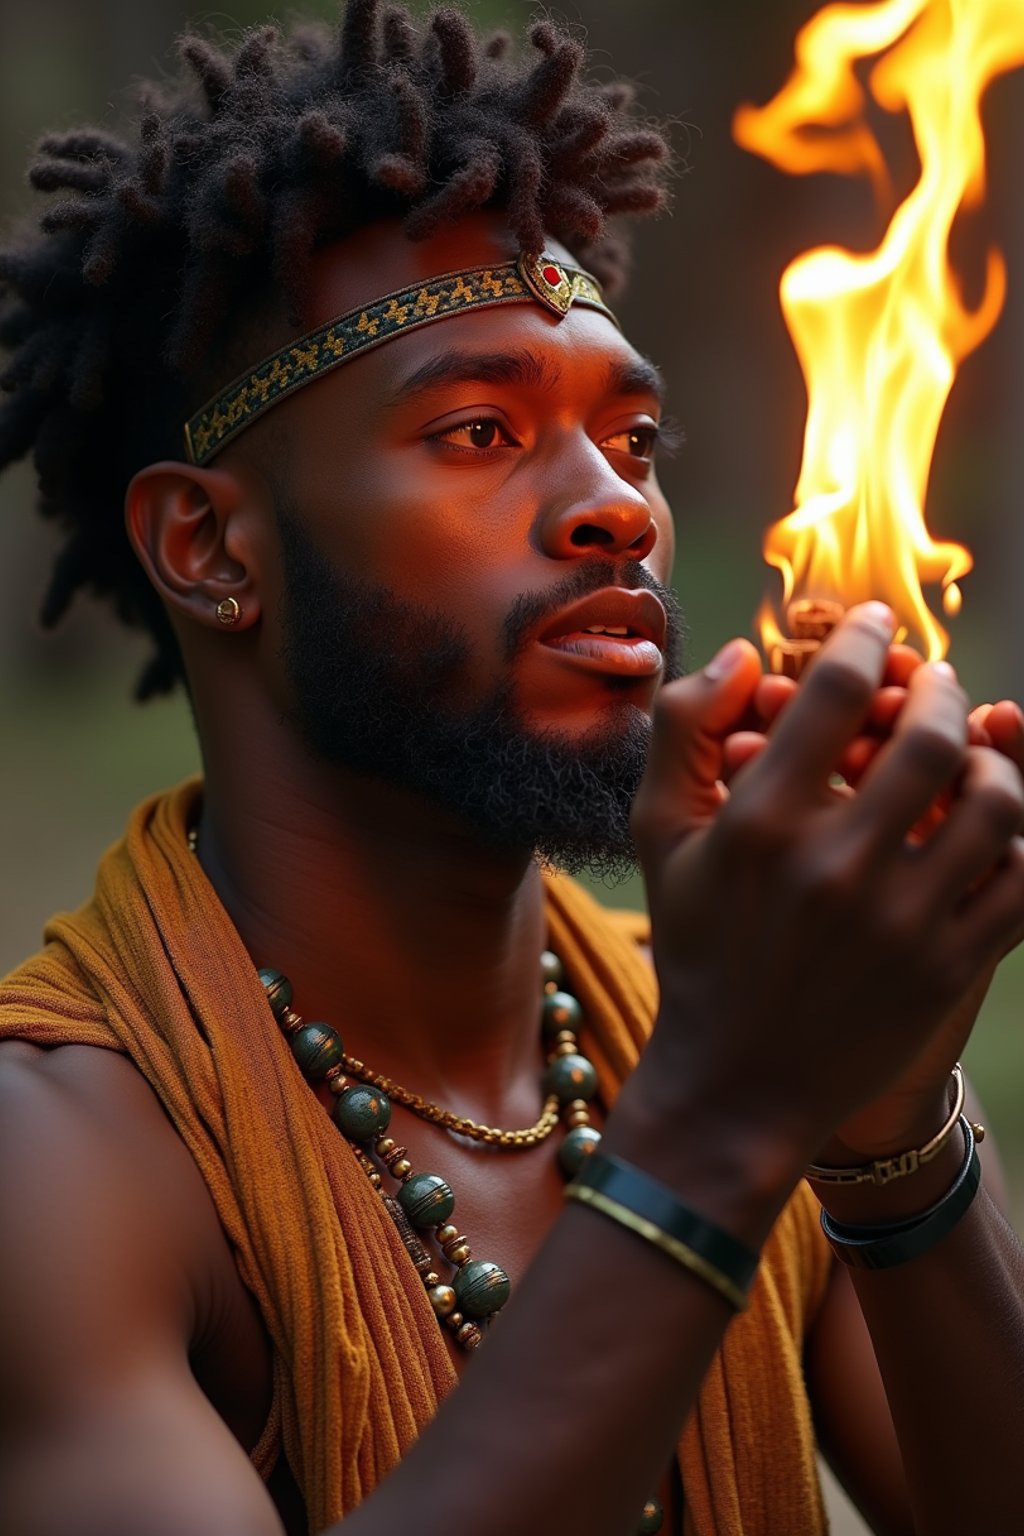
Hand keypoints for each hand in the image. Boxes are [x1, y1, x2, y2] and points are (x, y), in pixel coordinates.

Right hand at [631, 604, 1023, 1168]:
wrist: (736, 1082)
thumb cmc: (697, 948)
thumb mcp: (660, 836)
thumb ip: (685, 730)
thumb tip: (746, 653)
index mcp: (757, 826)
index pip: (835, 694)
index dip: (863, 639)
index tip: (874, 627)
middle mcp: (833, 868)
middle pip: (930, 737)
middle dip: (939, 690)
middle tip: (932, 682)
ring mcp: (900, 924)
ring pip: (993, 804)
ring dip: (990, 761)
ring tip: (971, 753)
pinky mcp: (948, 968)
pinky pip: (1023, 879)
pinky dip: (1021, 836)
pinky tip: (989, 823)